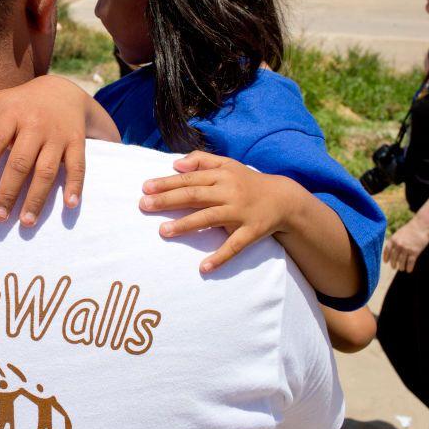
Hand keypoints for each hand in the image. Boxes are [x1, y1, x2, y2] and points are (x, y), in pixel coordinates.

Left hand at [0, 75, 118, 225]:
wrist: (65, 91)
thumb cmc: (22, 102)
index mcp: (12, 114)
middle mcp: (35, 126)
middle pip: (21, 162)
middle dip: (9, 190)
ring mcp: (58, 136)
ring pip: (47, 170)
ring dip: (37, 197)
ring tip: (26, 221)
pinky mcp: (77, 143)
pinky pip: (78, 166)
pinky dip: (75, 186)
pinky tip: (69, 205)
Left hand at [140, 151, 302, 273]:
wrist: (283, 198)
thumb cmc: (247, 181)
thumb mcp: (227, 164)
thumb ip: (201, 160)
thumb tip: (175, 164)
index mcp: (221, 175)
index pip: (189, 179)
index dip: (167, 183)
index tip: (145, 188)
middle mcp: (229, 192)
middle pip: (194, 196)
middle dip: (168, 200)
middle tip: (144, 205)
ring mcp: (239, 212)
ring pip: (209, 218)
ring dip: (185, 225)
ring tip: (162, 231)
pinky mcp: (251, 231)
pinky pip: (234, 246)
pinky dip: (220, 257)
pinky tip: (204, 267)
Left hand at [383, 218, 428, 272]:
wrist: (421, 226)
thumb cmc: (409, 230)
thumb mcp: (398, 234)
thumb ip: (394, 241)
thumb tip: (390, 251)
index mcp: (393, 240)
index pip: (387, 251)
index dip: (386, 257)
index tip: (386, 262)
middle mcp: (398, 245)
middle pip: (394, 258)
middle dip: (393, 264)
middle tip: (394, 267)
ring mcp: (406, 249)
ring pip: (402, 262)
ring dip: (401, 267)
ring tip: (401, 269)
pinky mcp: (415, 252)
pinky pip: (410, 262)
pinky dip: (409, 268)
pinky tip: (409, 270)